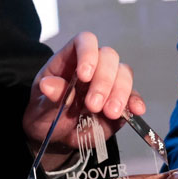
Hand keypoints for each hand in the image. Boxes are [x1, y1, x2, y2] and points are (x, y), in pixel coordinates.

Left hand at [22, 31, 145, 156]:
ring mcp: (109, 83)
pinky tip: (135, 110)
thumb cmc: (45, 114)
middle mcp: (93, 66)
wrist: (55, 137)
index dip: (88, 53)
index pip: (85, 41)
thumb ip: (49, 96)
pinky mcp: (120, 102)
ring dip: (119, 93)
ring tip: (110, 113)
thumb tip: (48, 84)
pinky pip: (133, 96)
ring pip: (124, 74)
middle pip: (108, 57)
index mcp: (70, 59)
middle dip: (104, 81)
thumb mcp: (41, 106)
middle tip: (93, 105)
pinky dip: (135, 102)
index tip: (84, 75)